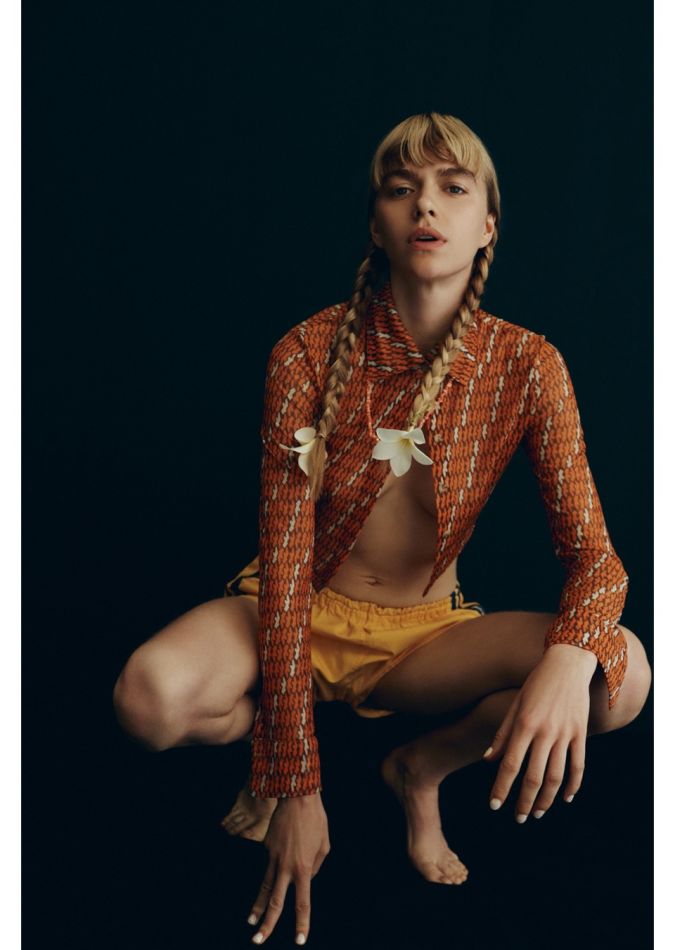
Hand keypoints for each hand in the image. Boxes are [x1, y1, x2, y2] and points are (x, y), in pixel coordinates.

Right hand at [248, 792, 329, 945]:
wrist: (298, 796)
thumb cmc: (316, 820)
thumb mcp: (324, 846)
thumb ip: (315, 867)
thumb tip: (306, 878)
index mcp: (304, 868)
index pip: (302, 902)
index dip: (301, 922)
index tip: (299, 941)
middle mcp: (286, 866)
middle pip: (275, 902)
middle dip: (267, 923)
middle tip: (258, 941)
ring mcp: (273, 857)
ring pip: (264, 887)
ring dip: (258, 906)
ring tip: (251, 922)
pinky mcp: (267, 847)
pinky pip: (272, 862)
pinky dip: (276, 865)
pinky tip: (284, 848)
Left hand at [483, 644, 596, 821]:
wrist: (568, 664)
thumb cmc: (536, 683)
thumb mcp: (515, 704)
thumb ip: (502, 733)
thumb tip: (488, 760)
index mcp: (524, 724)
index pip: (510, 765)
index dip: (501, 788)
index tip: (494, 805)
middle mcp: (544, 732)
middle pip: (533, 777)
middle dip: (523, 801)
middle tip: (518, 818)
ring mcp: (565, 734)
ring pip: (556, 777)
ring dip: (546, 799)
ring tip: (537, 813)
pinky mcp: (581, 734)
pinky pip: (578, 766)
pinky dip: (573, 786)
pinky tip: (566, 799)